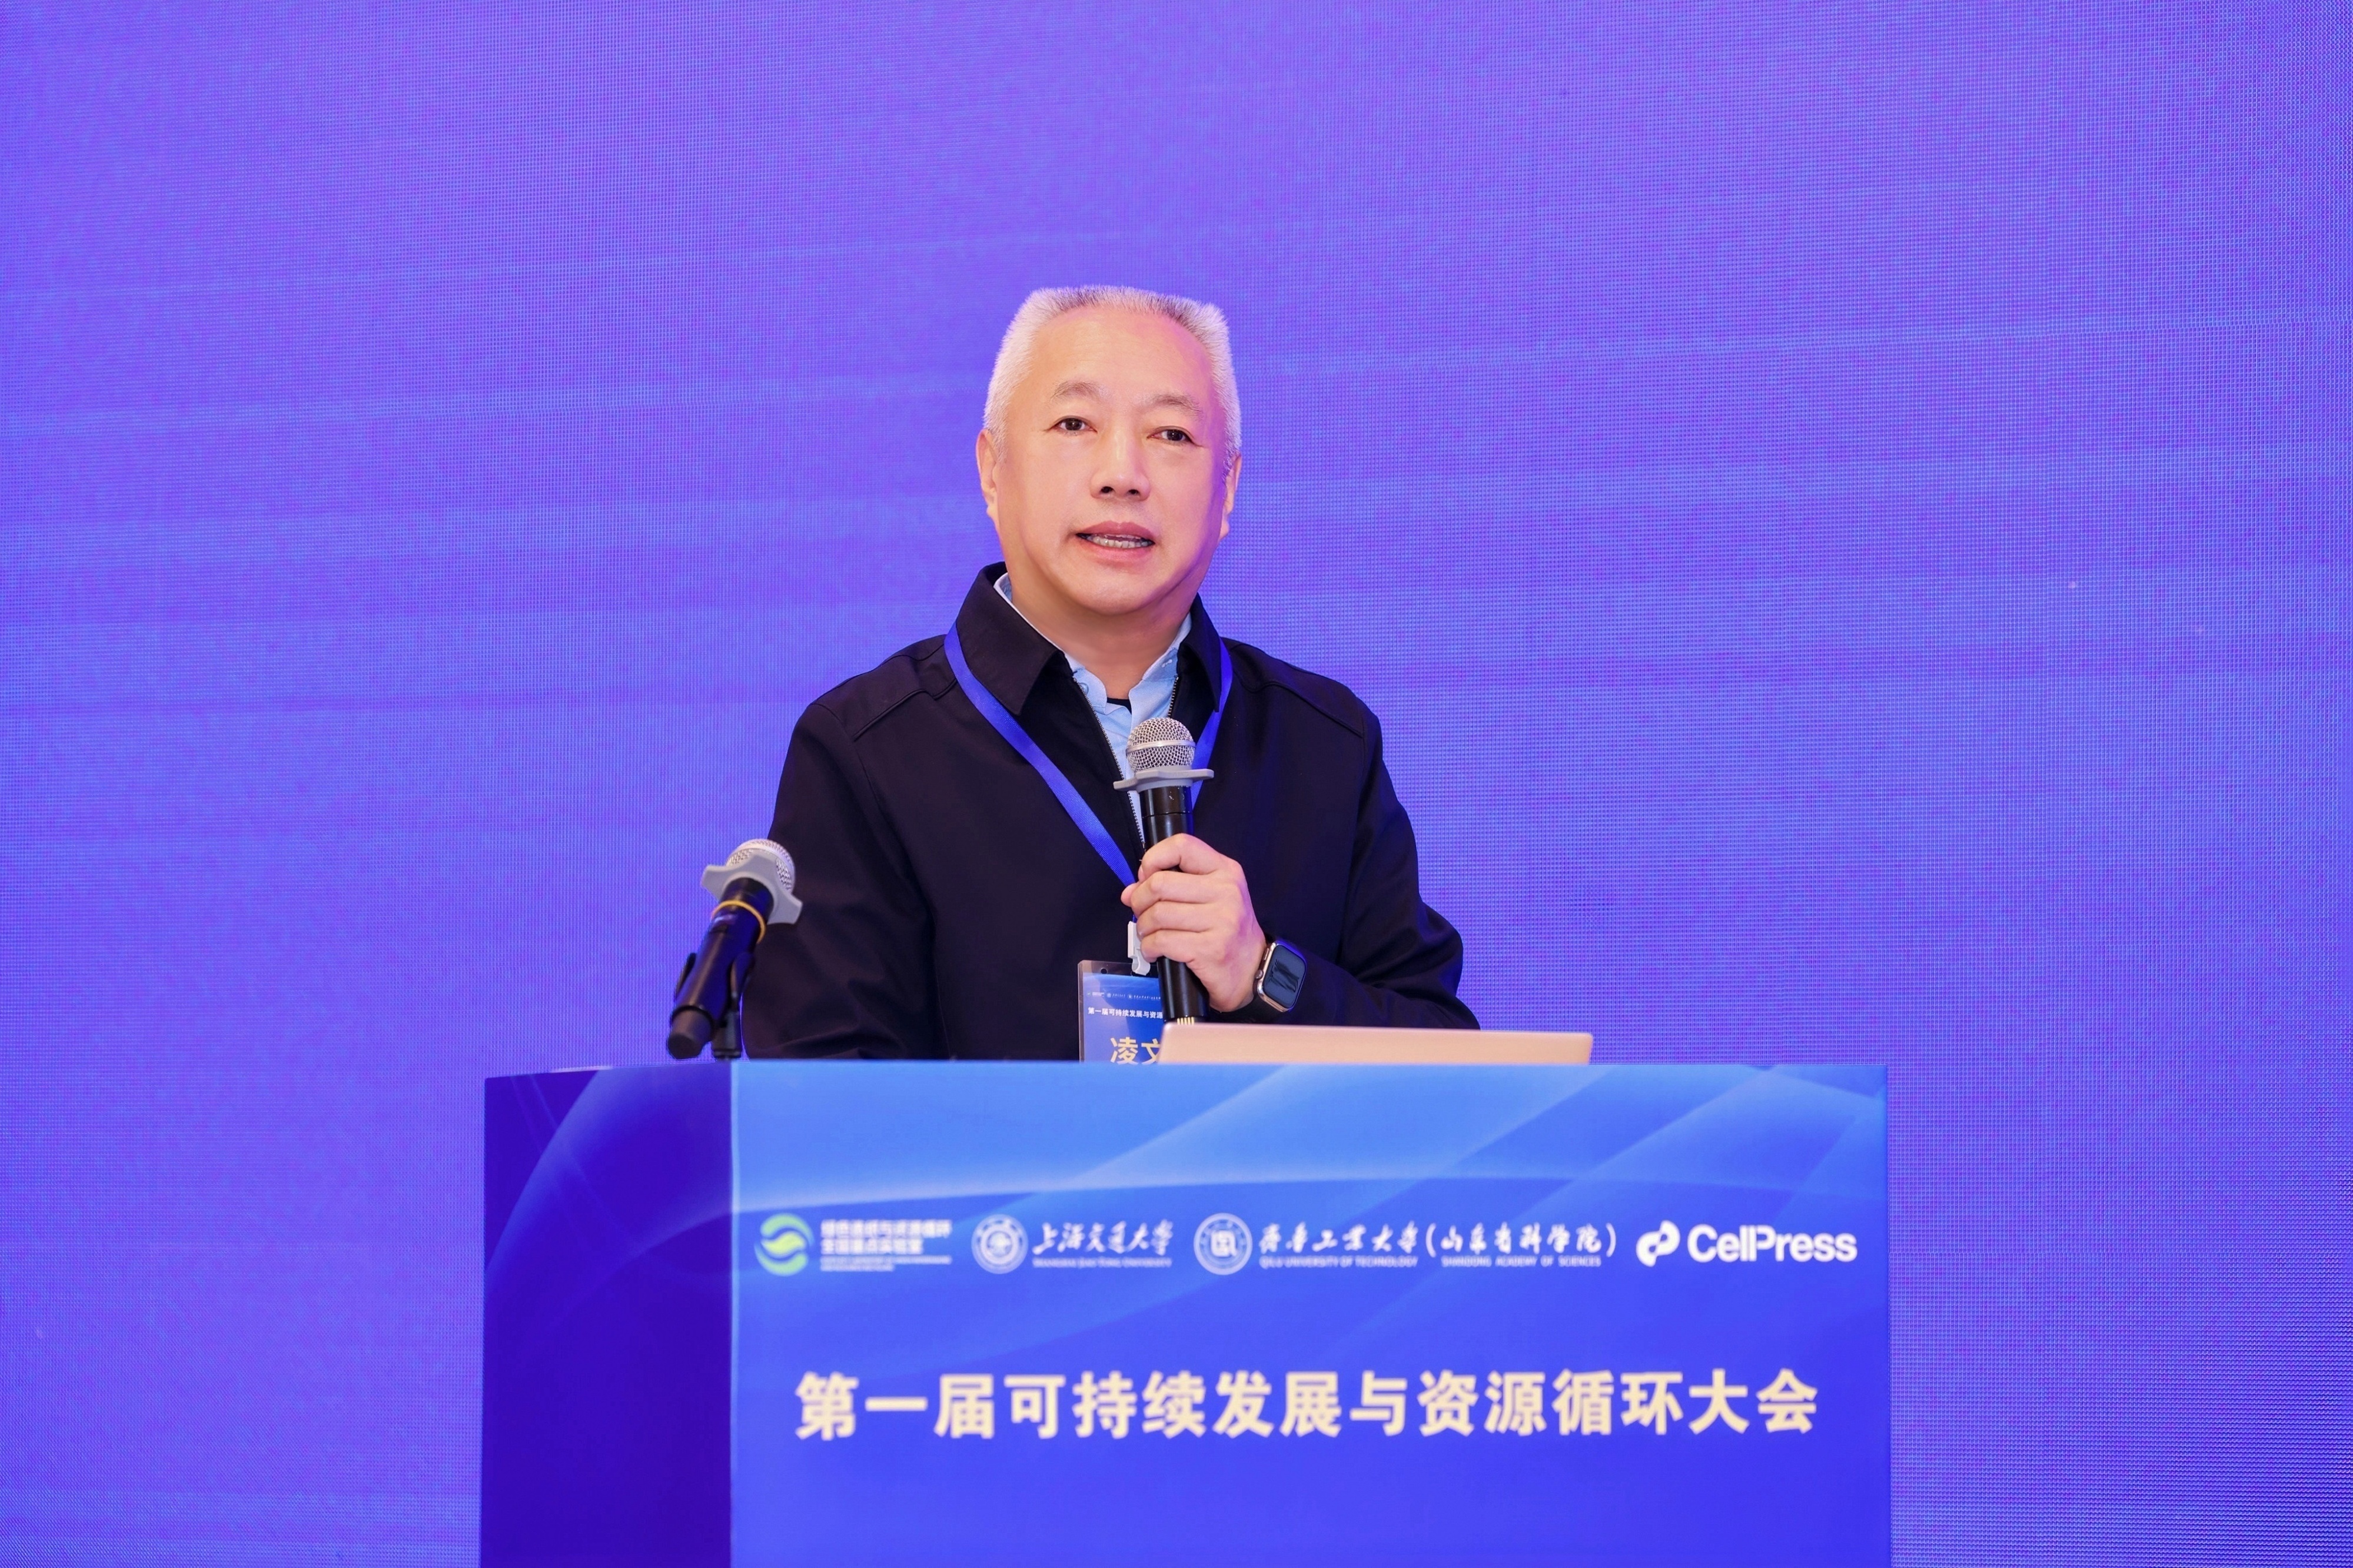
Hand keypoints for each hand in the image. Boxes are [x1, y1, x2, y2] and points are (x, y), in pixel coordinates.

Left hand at [1121, 834, 1266, 1012]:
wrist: (1252, 969)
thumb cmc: (1226, 931)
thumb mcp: (1210, 897)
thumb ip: (1172, 886)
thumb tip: (1130, 892)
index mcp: (1225, 871)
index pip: (1182, 846)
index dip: (1154, 858)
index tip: (1146, 877)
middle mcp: (1226, 891)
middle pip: (1160, 883)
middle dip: (1140, 900)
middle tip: (1142, 913)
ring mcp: (1221, 921)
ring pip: (1157, 914)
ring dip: (1143, 927)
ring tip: (1149, 935)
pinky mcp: (1211, 949)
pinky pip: (1162, 941)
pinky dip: (1149, 948)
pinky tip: (1154, 951)